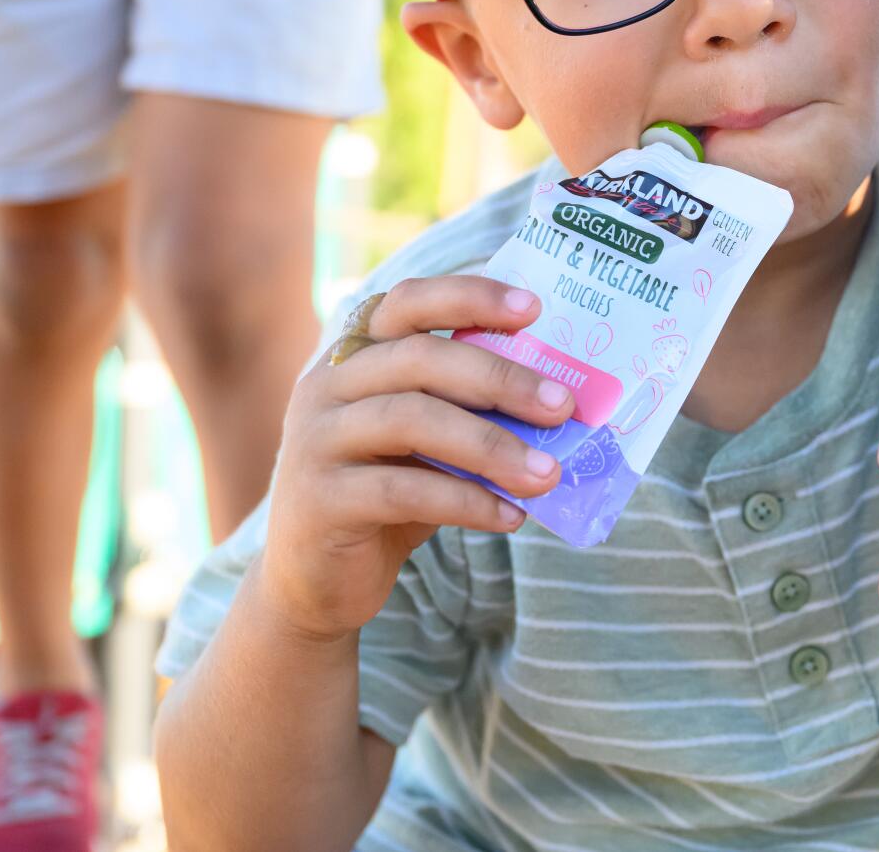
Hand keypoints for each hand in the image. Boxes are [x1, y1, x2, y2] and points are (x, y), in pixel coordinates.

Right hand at [257, 276, 575, 642]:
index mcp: (355, 354)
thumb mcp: (427, 441)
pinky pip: (404, 490)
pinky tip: (512, 516)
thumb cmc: (389, 495)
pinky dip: (467, 501)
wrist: (316, 582)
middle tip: (562, 407)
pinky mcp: (320, 498)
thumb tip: (559, 403)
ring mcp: (316, 439)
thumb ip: (468, 410)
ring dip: (490, 446)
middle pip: (419, 359)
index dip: (469, 297)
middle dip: (500, 379)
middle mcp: (326, 384)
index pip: (408, 302)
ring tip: (548, 474)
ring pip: (412, 420)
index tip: (534, 309)